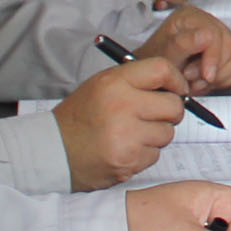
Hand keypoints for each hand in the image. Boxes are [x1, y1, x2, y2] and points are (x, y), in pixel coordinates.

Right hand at [55, 57, 195, 188]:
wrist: (54, 151)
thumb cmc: (81, 116)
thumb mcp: (102, 85)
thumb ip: (136, 81)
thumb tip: (176, 86)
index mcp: (114, 83)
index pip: (162, 69)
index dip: (176, 80)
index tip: (176, 88)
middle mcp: (122, 107)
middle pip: (174, 105)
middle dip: (170, 111)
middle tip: (154, 114)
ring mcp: (126, 137)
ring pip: (167, 133)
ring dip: (156, 134)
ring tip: (132, 133)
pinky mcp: (128, 161)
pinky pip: (155, 154)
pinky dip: (145, 153)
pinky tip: (125, 148)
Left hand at [146, 5, 230, 91]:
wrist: (157, 74)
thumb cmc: (157, 63)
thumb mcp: (163, 54)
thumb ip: (182, 44)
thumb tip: (205, 36)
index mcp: (191, 16)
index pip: (215, 34)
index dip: (212, 58)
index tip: (206, 76)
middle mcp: (209, 22)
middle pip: (230, 46)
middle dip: (214, 71)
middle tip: (194, 80)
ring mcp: (222, 36)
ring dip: (220, 76)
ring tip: (198, 81)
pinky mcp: (229, 51)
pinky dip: (226, 78)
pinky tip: (207, 80)